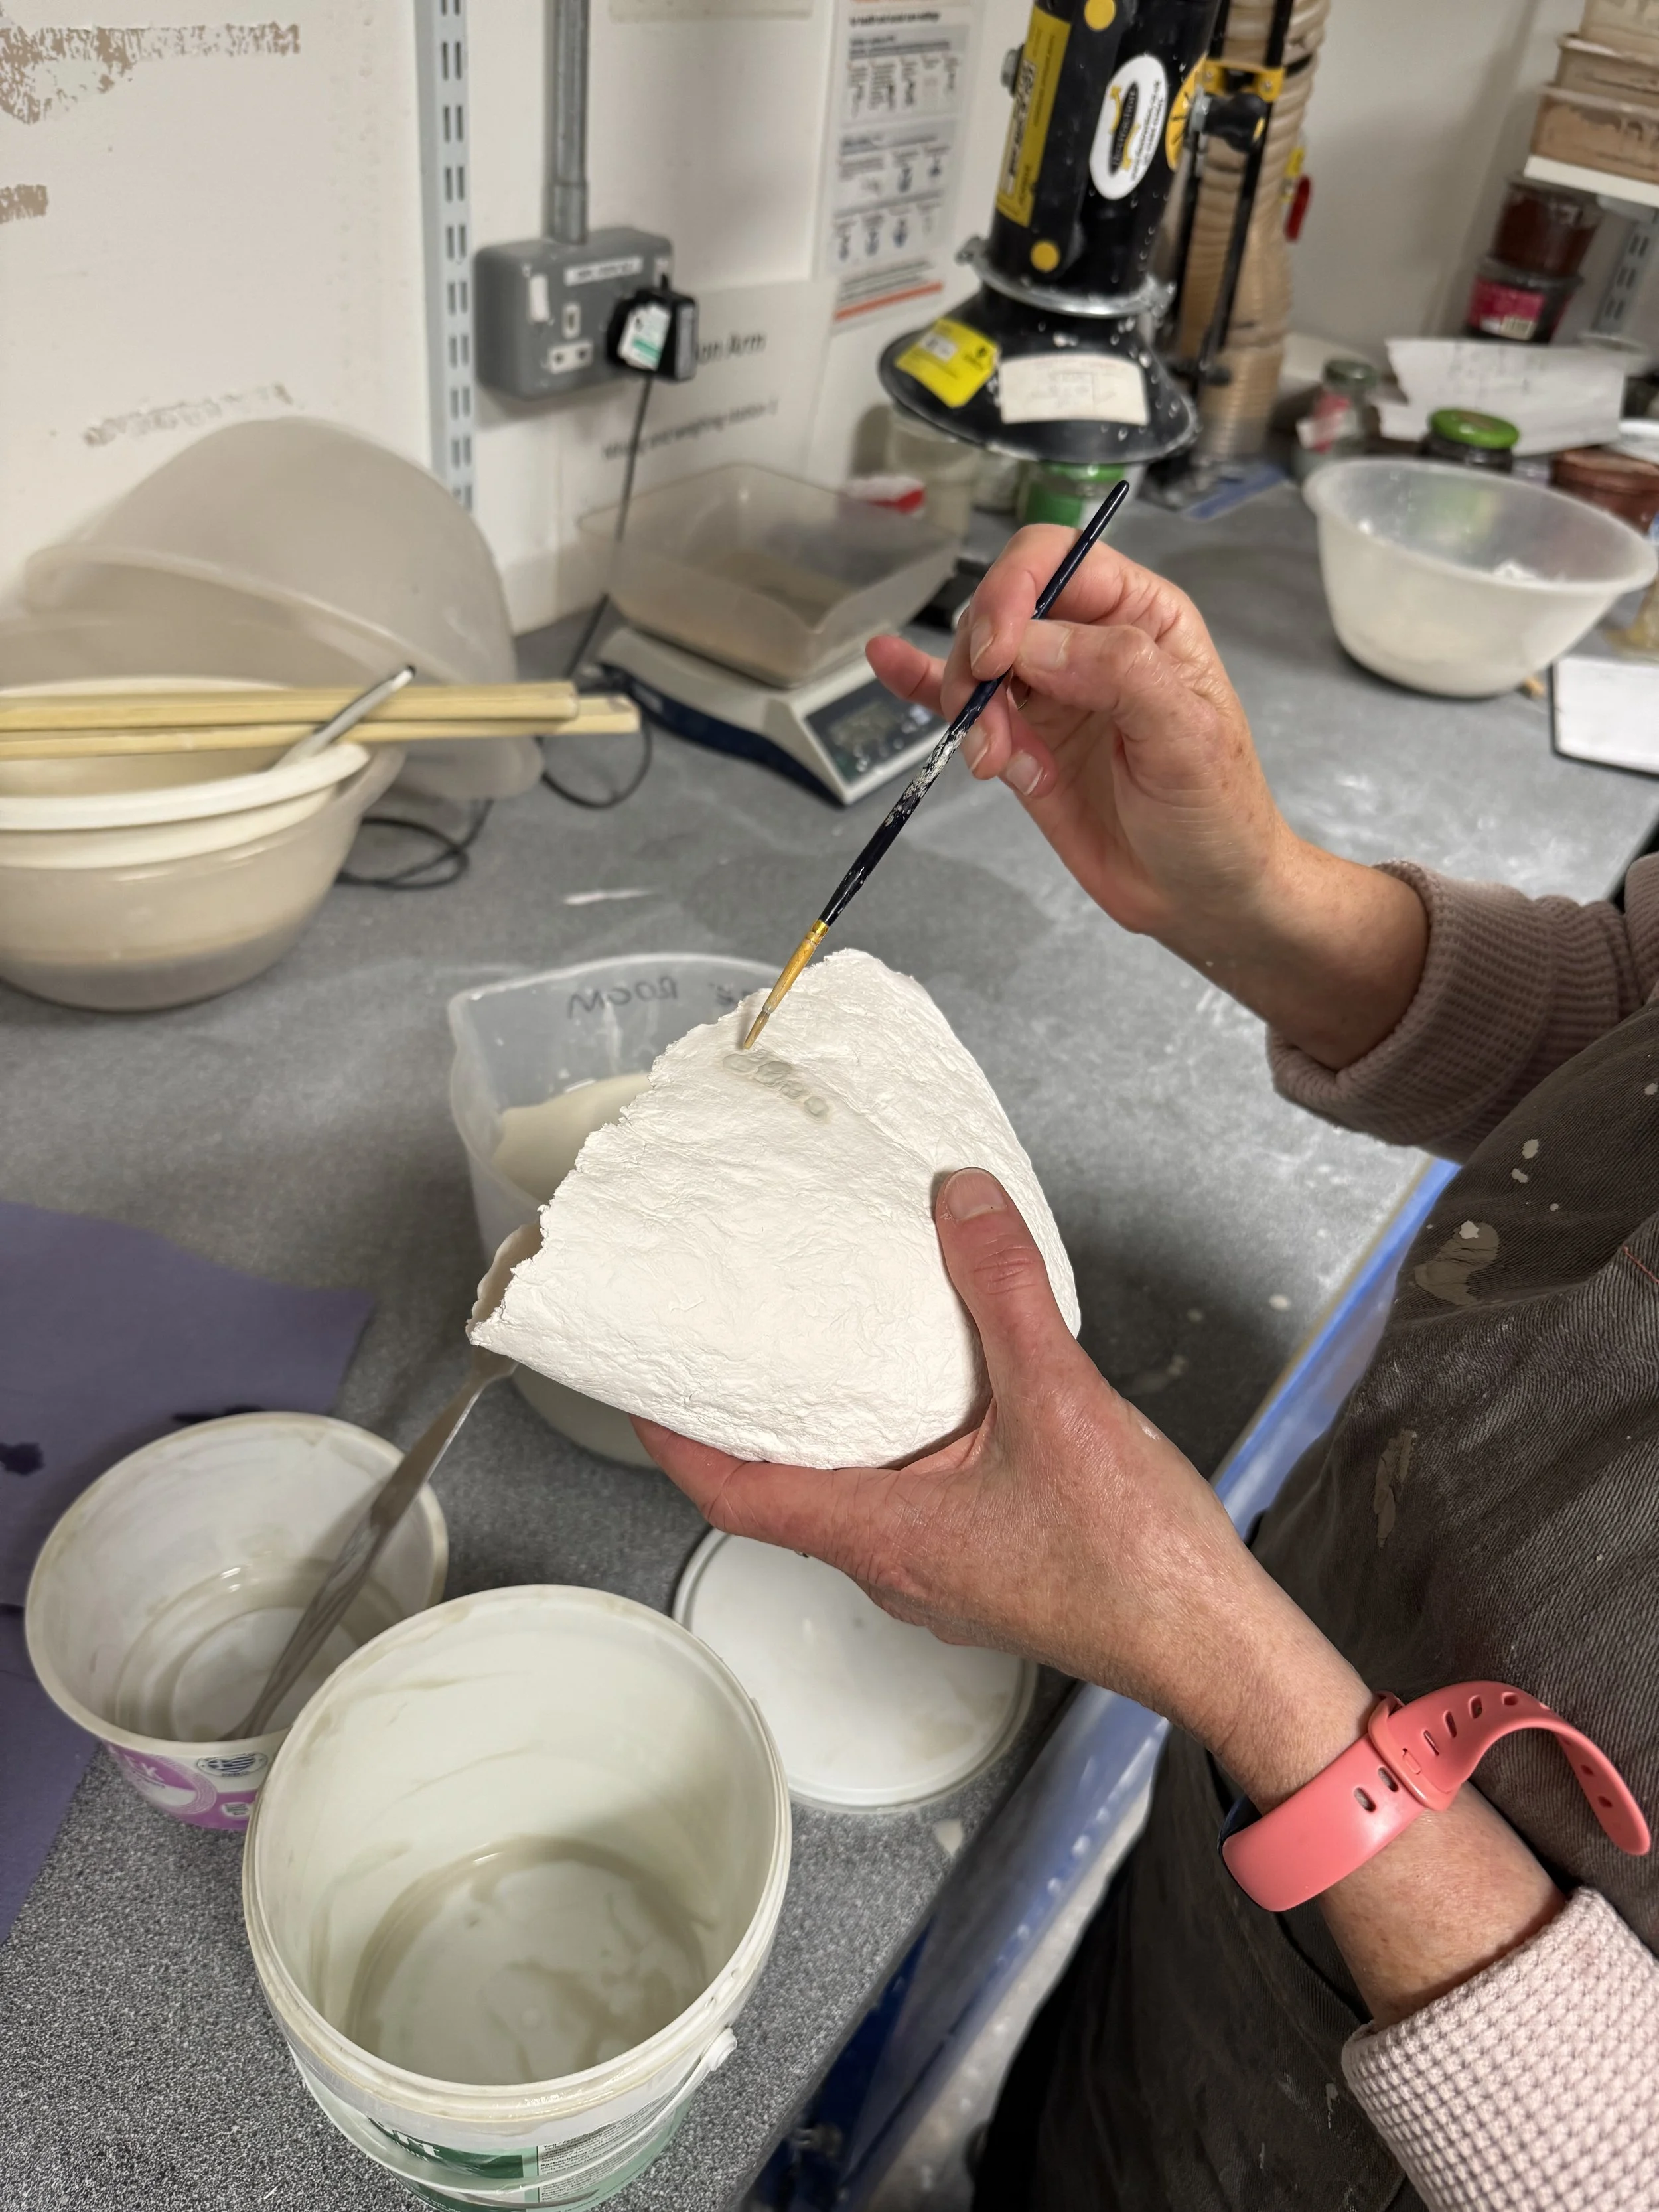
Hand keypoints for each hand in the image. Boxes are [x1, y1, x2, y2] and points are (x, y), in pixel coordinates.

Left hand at [642, 1170, 1563, 2027]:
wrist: (1219, 1649)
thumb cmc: (1135, 1560)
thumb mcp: (1060, 1402)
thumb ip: (1003, 1293)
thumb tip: (956, 1199)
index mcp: (881, 1534)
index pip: (736, 1491)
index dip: (674, 1436)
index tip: (637, 1378)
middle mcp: (894, 1564)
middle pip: (783, 1492)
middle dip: (746, 1420)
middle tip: (726, 1340)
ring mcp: (941, 1574)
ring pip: (851, 1495)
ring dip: (826, 1429)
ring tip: (820, 1343)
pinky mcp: (988, 1568)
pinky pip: (912, 1498)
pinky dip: (896, 1441)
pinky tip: (935, 1387)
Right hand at [866, 530, 1428, 1071]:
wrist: (1201, 897)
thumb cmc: (1217, 814)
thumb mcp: (1188, 737)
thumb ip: (1119, 674)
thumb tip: (1034, 644)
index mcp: (1140, 616)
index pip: (1056, 560)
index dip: (1013, 592)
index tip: (996, 656)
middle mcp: (1090, 641)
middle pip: (1002, 608)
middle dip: (981, 660)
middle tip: (991, 725)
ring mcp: (1051, 693)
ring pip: (977, 663)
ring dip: (970, 709)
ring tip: (998, 763)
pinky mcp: (1022, 742)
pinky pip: (962, 703)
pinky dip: (921, 683)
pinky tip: (887, 661)